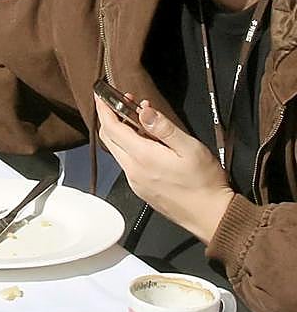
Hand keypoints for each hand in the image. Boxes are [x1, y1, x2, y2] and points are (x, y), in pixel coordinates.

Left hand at [94, 96, 234, 243]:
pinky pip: (126, 163)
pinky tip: (145, 142)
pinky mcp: (140, 189)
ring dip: (121, 133)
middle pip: (109, 139)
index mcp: (142, 157)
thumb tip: (143, 111)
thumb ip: (164, 128)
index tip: (100, 95)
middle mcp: (132, 170)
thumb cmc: (205, 182)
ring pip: (117, 151)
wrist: (211, 216)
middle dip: (110, 117)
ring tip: (138, 119)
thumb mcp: (190, 148)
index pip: (112, 128)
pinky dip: (129, 147)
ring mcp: (134, 181)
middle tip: (122, 102)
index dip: (104, 109)